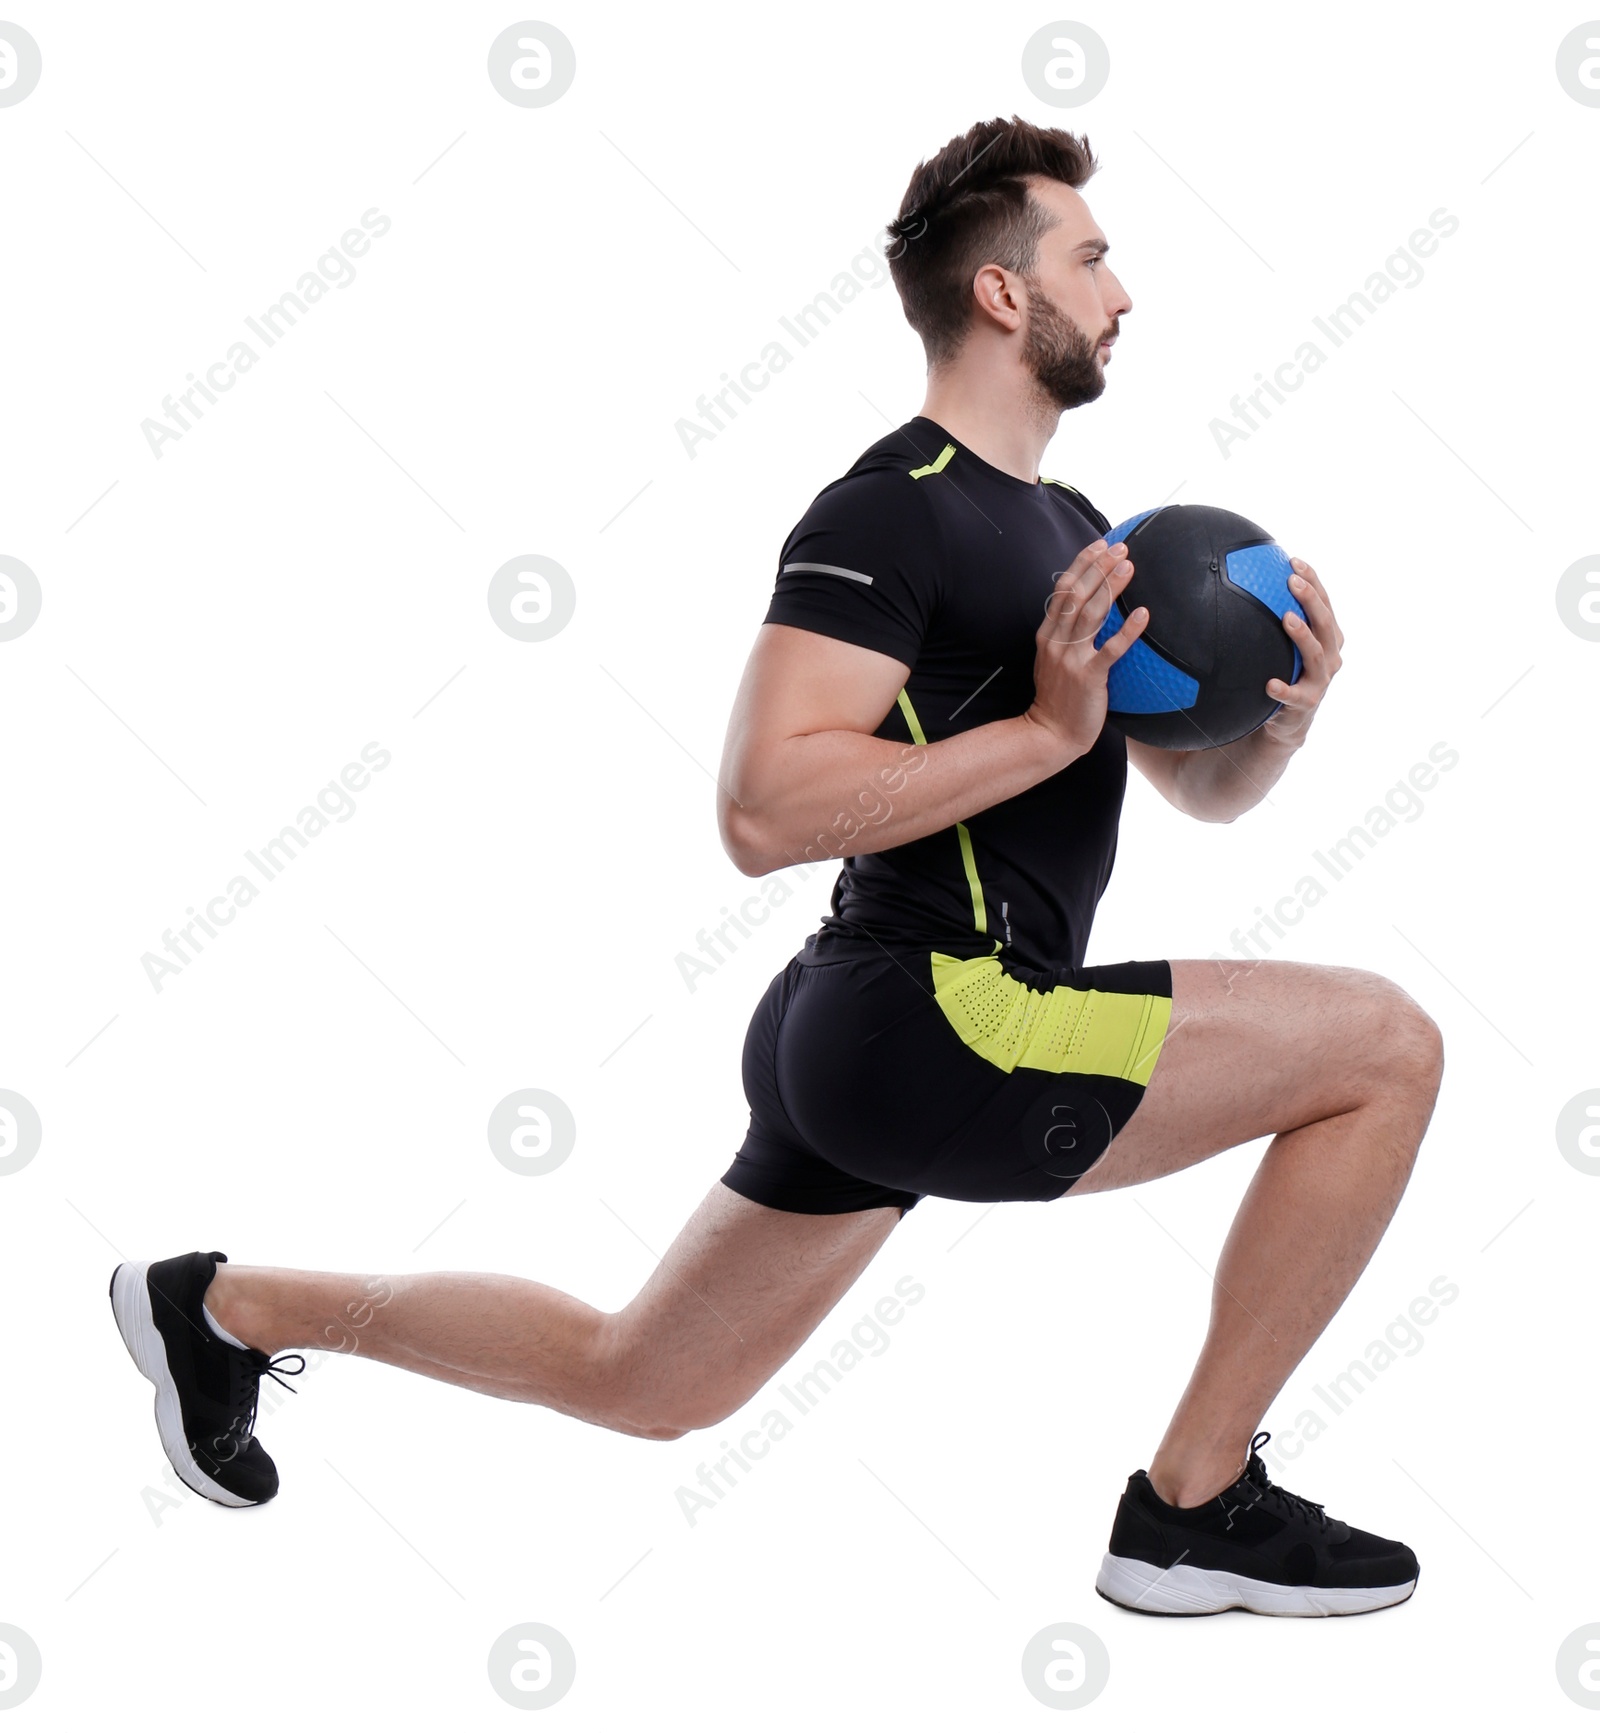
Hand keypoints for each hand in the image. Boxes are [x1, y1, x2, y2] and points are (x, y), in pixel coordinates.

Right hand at [1025, 539, 1147, 759]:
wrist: (1049, 734)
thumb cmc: (1058, 698)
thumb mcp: (1053, 660)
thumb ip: (1066, 635)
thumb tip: (1090, 611)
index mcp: (1047, 634)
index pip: (1063, 589)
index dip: (1082, 564)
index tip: (1100, 545)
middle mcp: (1056, 642)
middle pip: (1077, 594)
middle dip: (1099, 567)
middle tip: (1121, 548)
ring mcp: (1071, 659)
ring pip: (1090, 614)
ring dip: (1110, 587)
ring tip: (1129, 567)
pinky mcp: (1088, 677)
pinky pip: (1111, 650)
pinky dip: (1128, 630)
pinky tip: (1143, 614)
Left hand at [1263, 556, 1341, 744]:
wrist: (1287, 720)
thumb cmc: (1284, 673)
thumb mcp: (1281, 647)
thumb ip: (1271, 621)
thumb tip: (1240, 584)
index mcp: (1327, 638)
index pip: (1324, 603)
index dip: (1313, 581)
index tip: (1293, 561)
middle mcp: (1330, 656)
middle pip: (1325, 623)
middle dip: (1311, 599)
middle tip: (1292, 581)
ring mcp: (1320, 681)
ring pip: (1316, 654)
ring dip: (1302, 635)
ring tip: (1287, 618)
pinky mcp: (1306, 703)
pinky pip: (1295, 695)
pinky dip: (1284, 689)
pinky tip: (1269, 684)